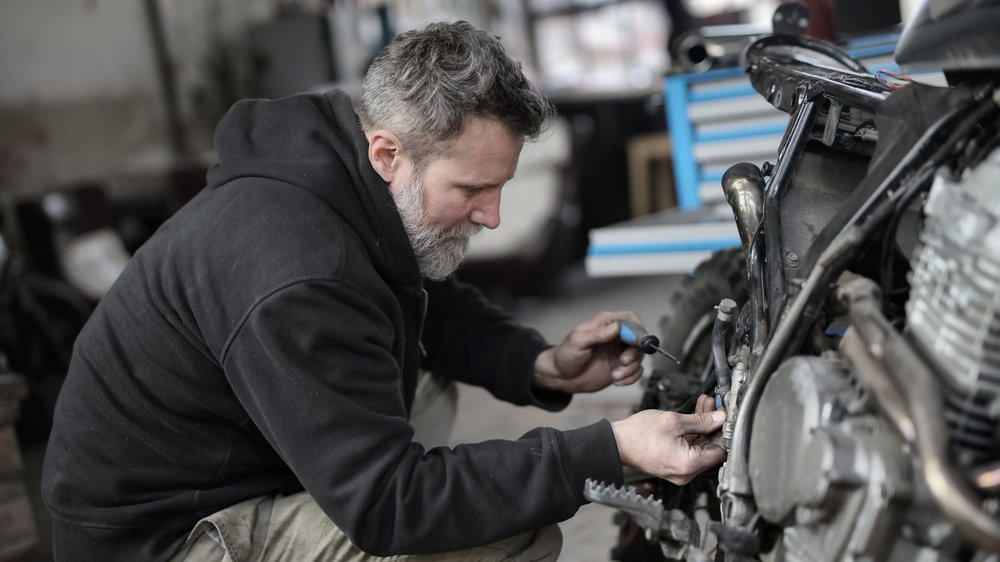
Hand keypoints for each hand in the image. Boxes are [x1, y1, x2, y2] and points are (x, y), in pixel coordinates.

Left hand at [532, 311, 644, 393]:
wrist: (561, 377)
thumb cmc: (566, 355)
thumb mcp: (578, 341)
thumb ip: (598, 334)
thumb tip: (616, 327)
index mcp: (605, 324)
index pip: (630, 319)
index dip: (637, 329)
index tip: (635, 342)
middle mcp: (615, 337)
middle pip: (639, 339)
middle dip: (634, 353)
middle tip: (623, 361)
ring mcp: (619, 353)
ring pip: (639, 357)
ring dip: (630, 368)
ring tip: (615, 375)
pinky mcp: (620, 367)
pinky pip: (636, 371)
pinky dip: (630, 378)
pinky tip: (616, 380)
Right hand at [611, 400, 726, 484]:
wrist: (616, 443)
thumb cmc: (638, 434)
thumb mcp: (673, 421)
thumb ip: (701, 420)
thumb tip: (719, 418)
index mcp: (689, 464)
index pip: (721, 451)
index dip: (724, 431)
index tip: (725, 415)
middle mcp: (686, 472)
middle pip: (711, 448)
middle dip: (714, 425)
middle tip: (714, 405)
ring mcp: (679, 470)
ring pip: (700, 446)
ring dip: (704, 426)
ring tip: (704, 404)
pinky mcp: (673, 465)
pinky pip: (689, 449)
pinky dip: (693, 433)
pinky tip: (694, 416)